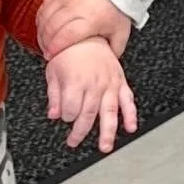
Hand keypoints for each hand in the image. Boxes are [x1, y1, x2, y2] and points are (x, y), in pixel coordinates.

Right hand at [38, 0, 132, 60]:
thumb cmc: (117, 10)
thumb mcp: (121, 33)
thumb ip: (113, 51)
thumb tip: (103, 65)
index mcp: (92, 19)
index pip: (67, 35)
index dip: (55, 47)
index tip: (50, 56)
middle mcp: (77, 6)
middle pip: (53, 26)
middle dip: (46, 42)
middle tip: (46, 51)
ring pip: (46, 15)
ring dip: (42, 31)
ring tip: (43, 42)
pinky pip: (45, 5)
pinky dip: (42, 18)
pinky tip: (43, 27)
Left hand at [46, 37, 138, 152]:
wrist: (87, 35)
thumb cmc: (69, 52)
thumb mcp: (53, 72)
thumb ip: (54, 95)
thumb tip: (54, 114)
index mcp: (76, 81)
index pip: (70, 110)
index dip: (65, 116)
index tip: (64, 116)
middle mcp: (94, 84)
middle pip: (88, 115)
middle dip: (80, 132)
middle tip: (74, 141)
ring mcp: (109, 84)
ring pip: (109, 112)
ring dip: (108, 132)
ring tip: (105, 147)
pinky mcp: (120, 82)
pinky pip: (128, 101)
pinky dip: (130, 115)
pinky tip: (130, 127)